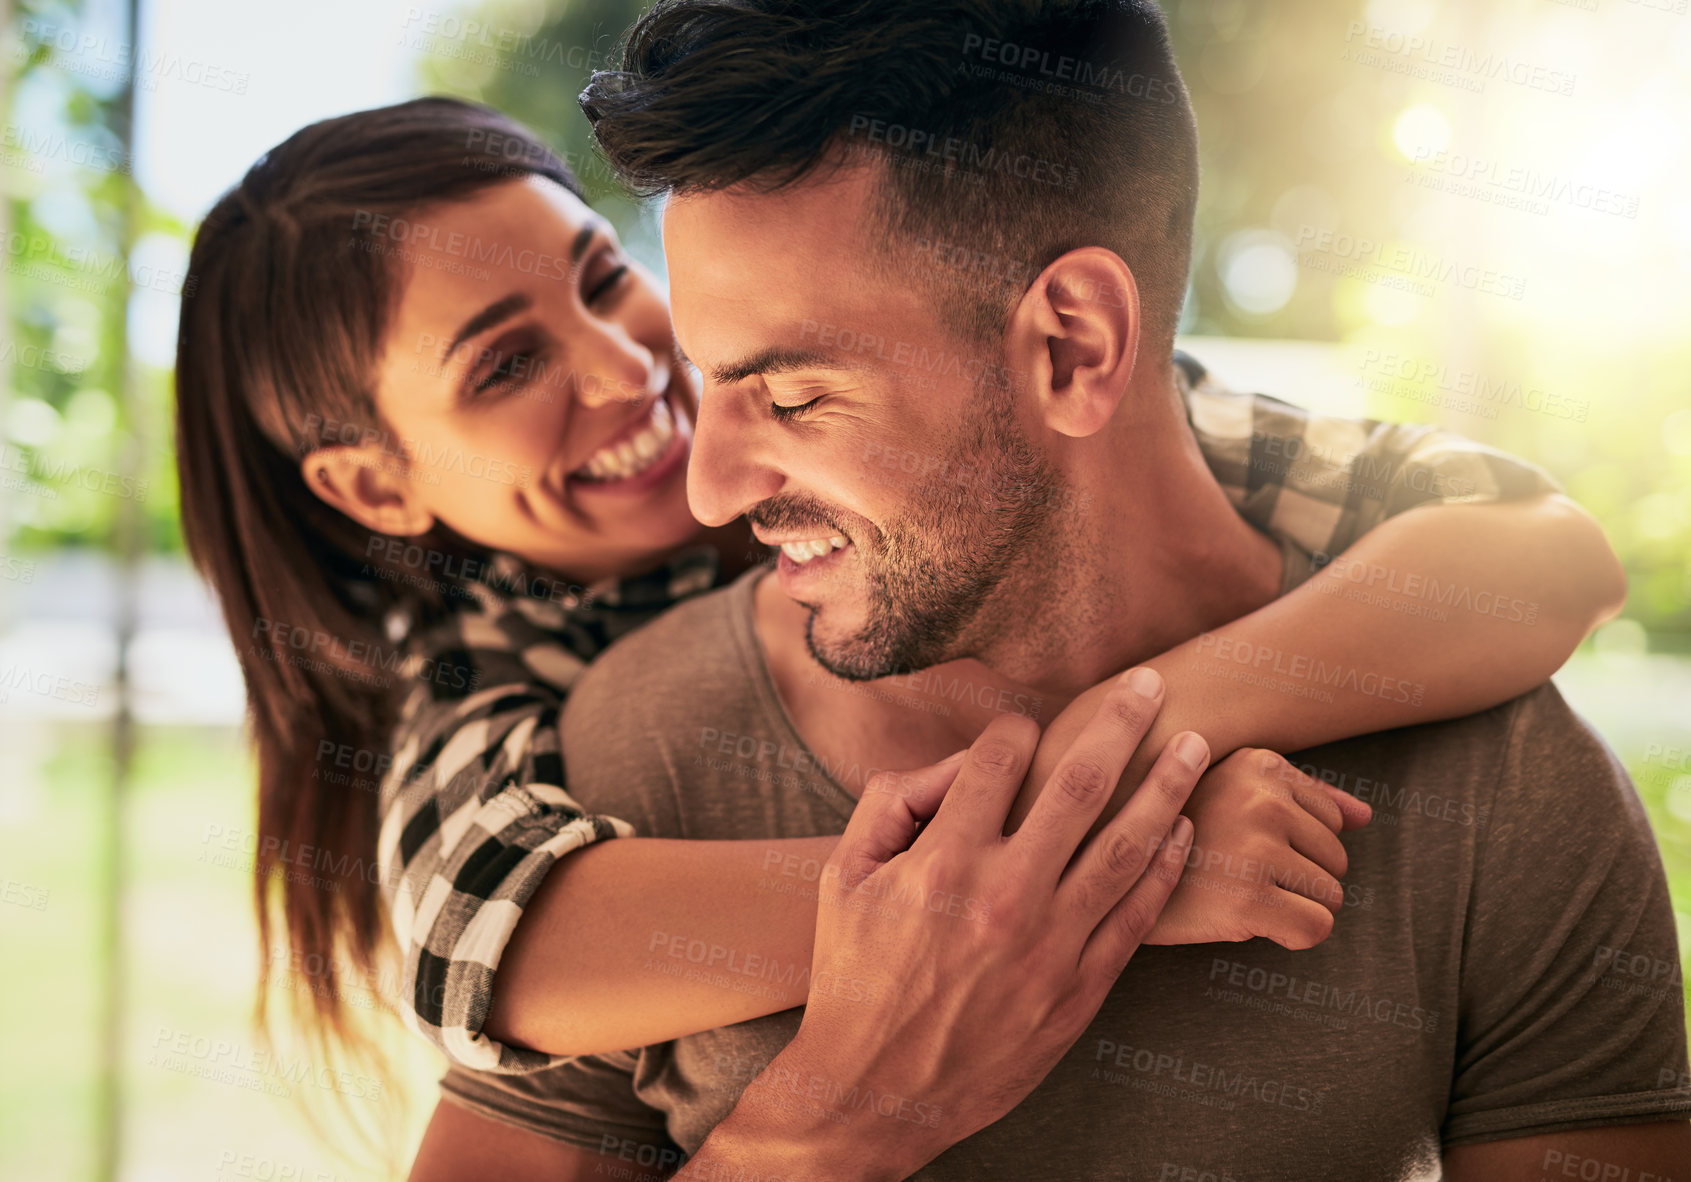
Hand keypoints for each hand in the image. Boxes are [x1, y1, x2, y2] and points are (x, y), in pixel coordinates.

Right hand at [690, 668, 1202, 1179]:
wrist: (877, 1090)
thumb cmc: (854, 975)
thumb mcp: (841, 878)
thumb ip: (890, 805)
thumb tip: (953, 765)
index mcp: (942, 859)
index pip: (1000, 759)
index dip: (1018, 727)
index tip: (1030, 723)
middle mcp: (1004, 894)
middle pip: (1082, 783)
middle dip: (1122, 723)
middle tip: (1154, 686)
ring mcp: (1049, 944)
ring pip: (1128, 845)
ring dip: (1168, 787)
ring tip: (1196, 747)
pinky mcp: (1078, 989)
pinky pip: (1137, 916)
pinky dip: (1166, 867)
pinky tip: (1182, 831)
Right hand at [1143, 748, 1370, 949]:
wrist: (1111, 878)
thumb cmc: (1179, 838)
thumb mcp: (1234, 795)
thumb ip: (1303, 797)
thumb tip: (1366, 816)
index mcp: (1258, 763)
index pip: (1332, 820)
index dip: (1293, 843)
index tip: (1242, 843)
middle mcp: (1261, 800)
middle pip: (1337, 859)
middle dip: (1299, 877)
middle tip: (1240, 874)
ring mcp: (1255, 849)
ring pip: (1332, 896)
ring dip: (1294, 906)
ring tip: (1239, 893)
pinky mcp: (1250, 900)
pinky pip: (1316, 928)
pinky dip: (1292, 936)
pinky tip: (1249, 920)